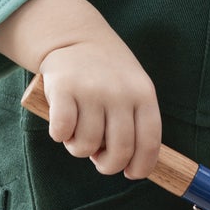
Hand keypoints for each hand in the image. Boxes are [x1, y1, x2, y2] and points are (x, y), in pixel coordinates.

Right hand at [35, 29, 162, 179]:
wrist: (75, 36)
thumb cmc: (107, 73)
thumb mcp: (133, 87)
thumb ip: (136, 121)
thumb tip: (134, 166)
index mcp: (143, 93)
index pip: (149, 142)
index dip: (141, 166)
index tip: (131, 173)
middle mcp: (119, 92)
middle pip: (119, 151)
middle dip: (108, 165)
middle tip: (99, 159)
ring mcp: (91, 90)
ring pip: (86, 146)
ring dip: (79, 148)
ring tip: (78, 133)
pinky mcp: (62, 88)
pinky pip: (61, 132)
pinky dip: (60, 135)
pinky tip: (63, 125)